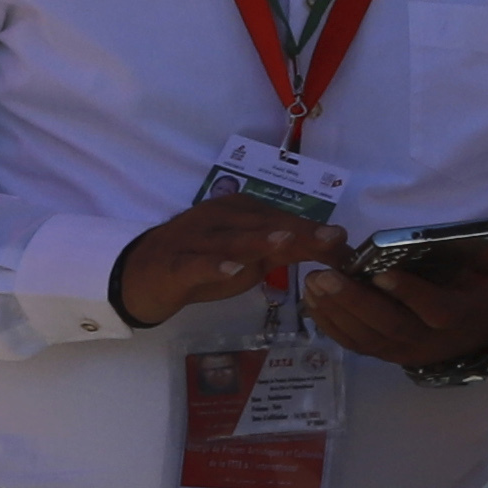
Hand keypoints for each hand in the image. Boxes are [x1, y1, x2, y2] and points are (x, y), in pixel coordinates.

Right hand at [113, 198, 342, 328]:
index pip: (284, 219)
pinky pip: (194, 263)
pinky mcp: (174, 263)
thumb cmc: (204, 263)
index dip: (314, 232)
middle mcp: (219, 218)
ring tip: (285, 241)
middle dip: (299, 232)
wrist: (141, 276)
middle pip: (263, 224)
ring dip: (258, 239)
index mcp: (240, 211)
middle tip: (333, 239)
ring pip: (230, 238)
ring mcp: (194, 239)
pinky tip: (232, 269)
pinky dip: (213, 265)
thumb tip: (333, 244)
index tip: (346, 244)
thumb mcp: (251, 257)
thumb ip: (287, 249)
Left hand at [301, 242, 487, 369]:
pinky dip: (331, 326)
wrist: (485, 333)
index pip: (436, 310)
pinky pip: (356, 345)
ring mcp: (406, 351)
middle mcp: (431, 340)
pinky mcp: (388, 355)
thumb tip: (468, 235)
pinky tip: (312, 303)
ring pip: (368, 338)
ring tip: (312, 284)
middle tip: (325, 276)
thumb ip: (485, 253)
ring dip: (336, 312)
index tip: (381, 274)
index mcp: (462, 315)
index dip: (409, 294)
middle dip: (355, 302)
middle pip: (391, 326)